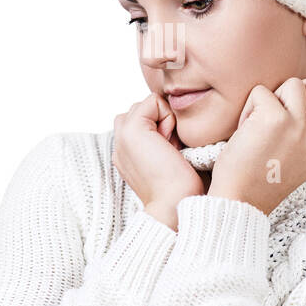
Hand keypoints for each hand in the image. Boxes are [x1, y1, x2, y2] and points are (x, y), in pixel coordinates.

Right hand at [113, 93, 204, 230]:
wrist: (177, 204)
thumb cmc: (185, 189)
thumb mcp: (173, 161)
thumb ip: (166, 143)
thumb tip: (177, 126)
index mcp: (128, 154)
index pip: (142, 121)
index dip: (163, 128)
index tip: (174, 153)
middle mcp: (120, 146)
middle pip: (142, 109)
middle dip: (161, 121)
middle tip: (173, 148)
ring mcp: (122, 138)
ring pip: (146, 105)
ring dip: (165, 119)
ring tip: (172, 146)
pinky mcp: (132, 131)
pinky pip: (153, 101)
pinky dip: (168, 117)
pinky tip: (172, 142)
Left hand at [209, 70, 305, 216]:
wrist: (243, 199)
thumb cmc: (273, 174)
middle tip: (289, 107)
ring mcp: (302, 126)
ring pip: (294, 83)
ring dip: (276, 97)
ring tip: (266, 122)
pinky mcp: (274, 119)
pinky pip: (262, 92)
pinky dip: (251, 106)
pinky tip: (248, 130)